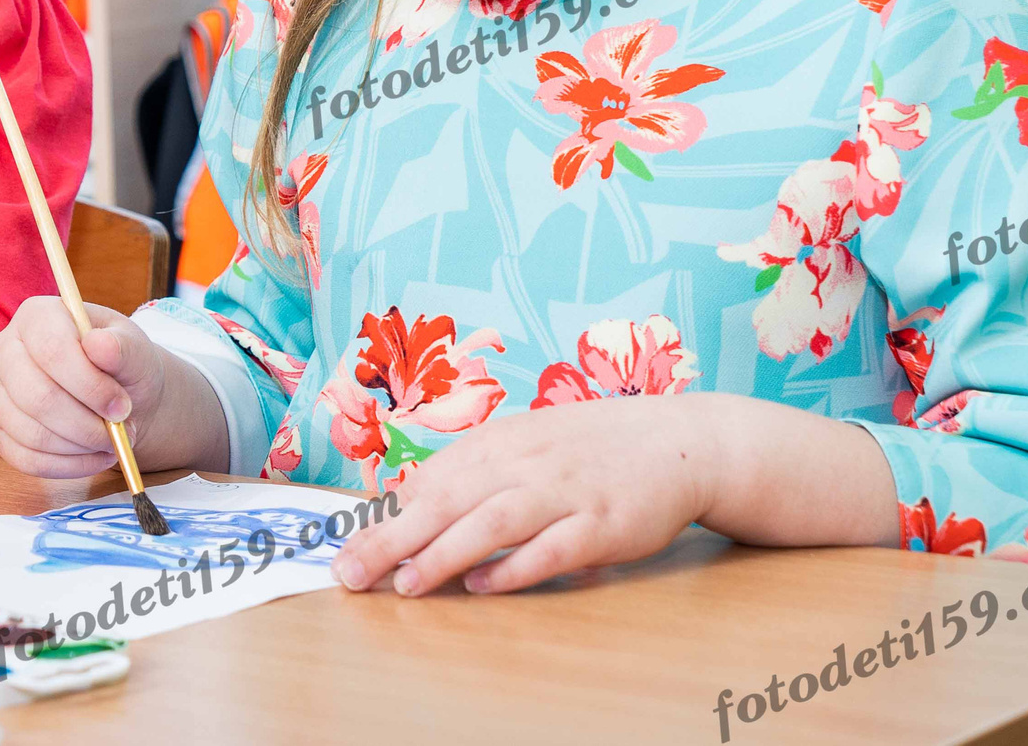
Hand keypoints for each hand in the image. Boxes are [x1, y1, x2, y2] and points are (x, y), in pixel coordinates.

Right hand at [0, 296, 221, 477]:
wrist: (117, 392)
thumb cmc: (123, 364)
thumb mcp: (135, 349)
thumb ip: (123, 347)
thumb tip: (100, 345)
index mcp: (37, 316)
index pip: (52, 351)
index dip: (89, 385)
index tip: (122, 407)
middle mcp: (5, 349)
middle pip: (37, 398)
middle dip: (86, 425)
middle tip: (120, 432)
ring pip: (31, 434)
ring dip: (80, 447)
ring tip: (111, 443)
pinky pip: (26, 459)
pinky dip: (68, 467)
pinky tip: (95, 458)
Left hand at [333, 398, 714, 596]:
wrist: (680, 441)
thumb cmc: (594, 447)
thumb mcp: (529, 440)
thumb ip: (475, 467)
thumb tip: (411, 495)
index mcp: (503, 440)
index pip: (431, 477)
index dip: (386, 514)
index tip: (346, 544)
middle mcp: (527, 461)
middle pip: (449, 500)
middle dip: (393, 537)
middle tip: (350, 572)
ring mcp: (566, 492)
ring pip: (493, 522)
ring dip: (444, 554)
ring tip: (406, 584)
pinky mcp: (603, 524)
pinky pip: (552, 549)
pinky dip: (514, 569)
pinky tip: (482, 587)